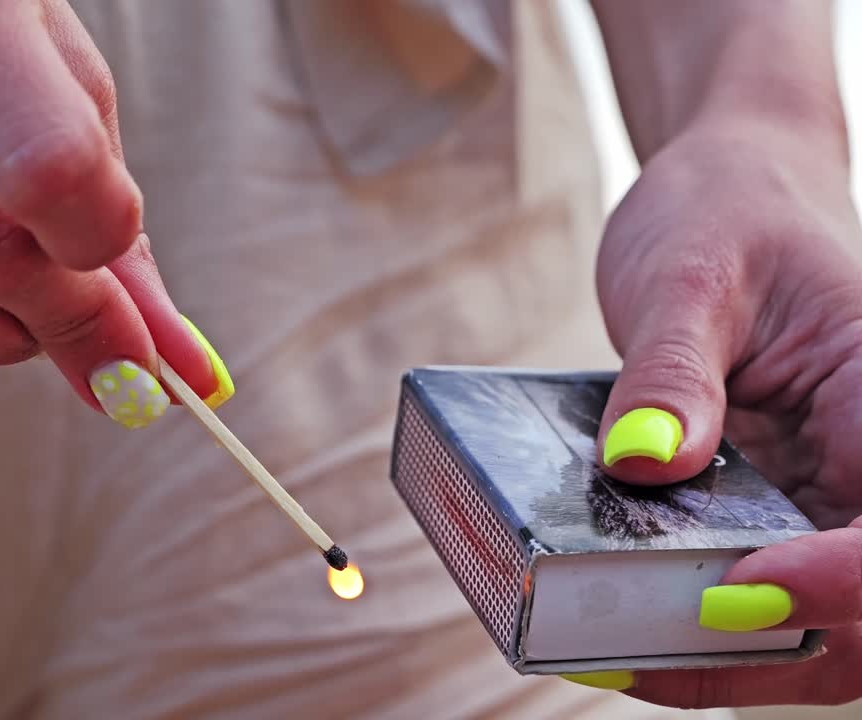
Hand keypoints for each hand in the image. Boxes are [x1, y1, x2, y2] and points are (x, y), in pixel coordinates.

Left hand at [588, 119, 861, 706]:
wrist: (728, 197)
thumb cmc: (727, 214)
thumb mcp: (690, 273)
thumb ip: (671, 368)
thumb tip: (642, 462)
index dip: (841, 579)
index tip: (738, 587)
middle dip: (769, 649)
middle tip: (629, 653)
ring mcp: (826, 497)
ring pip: (814, 625)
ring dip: (721, 656)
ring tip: (600, 651)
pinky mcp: (772, 513)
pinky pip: (748, 590)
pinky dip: (689, 626)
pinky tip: (605, 625)